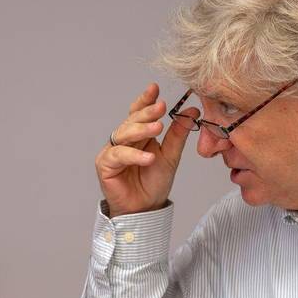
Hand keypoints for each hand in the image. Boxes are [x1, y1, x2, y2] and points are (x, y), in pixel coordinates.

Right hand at [96, 83, 194, 216]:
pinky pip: (119, 156)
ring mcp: (112, 151)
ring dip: (141, 130)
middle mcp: (123, 140)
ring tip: (158, 128)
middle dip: (146, 112)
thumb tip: (192, 109)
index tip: (155, 88)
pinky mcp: (105, 166)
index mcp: (138, 134)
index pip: (139, 112)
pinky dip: (134, 155)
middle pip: (132, 120)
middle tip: (161, 107)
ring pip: (124, 134)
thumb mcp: (171, 155)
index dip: (145, 100)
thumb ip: (178, 133)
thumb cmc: (154, 182)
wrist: (146, 209)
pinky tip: (148, 157)